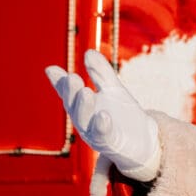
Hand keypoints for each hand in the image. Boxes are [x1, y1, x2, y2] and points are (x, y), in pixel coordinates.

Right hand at [45, 50, 160, 180]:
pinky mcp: (111, 144)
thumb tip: (88, 52)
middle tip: (72, 78)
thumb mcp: (113, 90)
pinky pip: (103, 136)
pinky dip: (101, 126)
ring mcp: (95, 134)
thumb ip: (100, 73)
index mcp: (83, 107)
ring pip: (85, 122)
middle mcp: (85, 121)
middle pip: (74, 107)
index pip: (69, 93)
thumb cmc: (122, 115)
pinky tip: (103, 115)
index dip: (61, 83)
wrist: (143, 140)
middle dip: (71, 93)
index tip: (53, 69)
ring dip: (84, 107)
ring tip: (86, 91)